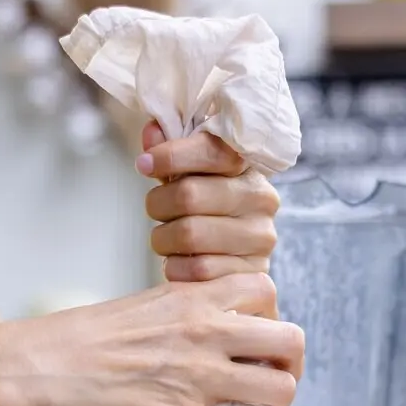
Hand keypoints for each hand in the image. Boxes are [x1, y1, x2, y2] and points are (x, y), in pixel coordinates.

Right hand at [0, 274, 303, 405]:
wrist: (37, 369)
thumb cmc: (75, 342)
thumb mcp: (140, 310)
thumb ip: (178, 320)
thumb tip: (196, 346)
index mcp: (193, 298)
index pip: (265, 291)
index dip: (269, 320)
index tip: (254, 344)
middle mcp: (206, 331)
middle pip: (291, 341)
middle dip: (287, 369)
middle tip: (266, 391)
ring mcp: (199, 375)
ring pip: (280, 393)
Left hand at [138, 123, 280, 283]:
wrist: (237, 259)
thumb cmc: (208, 208)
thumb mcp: (191, 176)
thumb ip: (172, 153)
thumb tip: (152, 131)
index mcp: (249, 165)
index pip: (211, 150)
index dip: (171, 155)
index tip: (144, 164)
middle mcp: (262, 199)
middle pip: (189, 194)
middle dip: (158, 203)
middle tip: (155, 210)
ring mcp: (260, 239)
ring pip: (189, 234)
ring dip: (163, 238)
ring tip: (166, 239)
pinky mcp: (251, 274)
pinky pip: (196, 270)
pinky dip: (176, 267)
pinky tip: (180, 261)